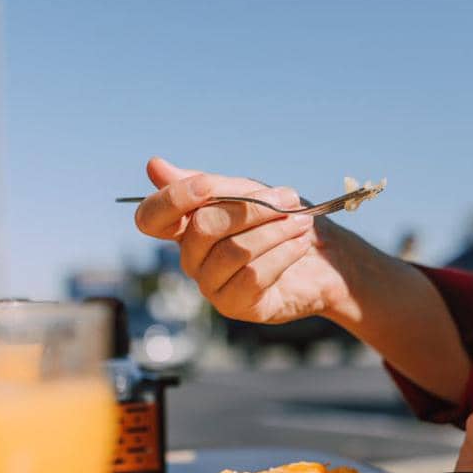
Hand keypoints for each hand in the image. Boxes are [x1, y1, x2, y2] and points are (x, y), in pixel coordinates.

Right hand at [133, 158, 356, 323]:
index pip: (151, 218)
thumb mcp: (249, 193)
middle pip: (203, 227)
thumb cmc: (279, 221)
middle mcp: (191, 258)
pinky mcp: (236, 306)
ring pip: (234, 251)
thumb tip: (154, 167)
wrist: (322, 259)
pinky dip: (282, 254)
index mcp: (186, 226)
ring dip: (275, 230)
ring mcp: (211, 285)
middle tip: (289, 199)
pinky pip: (254, 276)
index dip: (172, 200)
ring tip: (302, 221)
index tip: (205, 186)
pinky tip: (300, 244)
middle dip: (251, 208)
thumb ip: (208, 185)